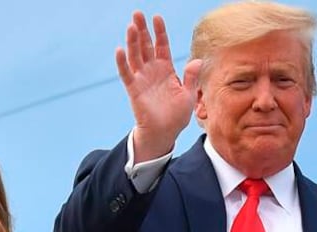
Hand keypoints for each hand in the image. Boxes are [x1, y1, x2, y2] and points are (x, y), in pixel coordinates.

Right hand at [115, 12, 201, 161]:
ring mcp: (142, 79)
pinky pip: (126, 74)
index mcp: (166, 70)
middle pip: (145, 46)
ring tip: (131, 26)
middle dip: (142, 30)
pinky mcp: (134, 90)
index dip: (159, 32)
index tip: (157, 17)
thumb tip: (197, 61)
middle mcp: (152, 71)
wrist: (165, 133)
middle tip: (137, 13)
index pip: (161, 46)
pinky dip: (122, 62)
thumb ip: (191, 77)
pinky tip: (120, 49)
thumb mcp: (188, 95)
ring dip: (132, 41)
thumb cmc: (177, 115)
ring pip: (135, 56)